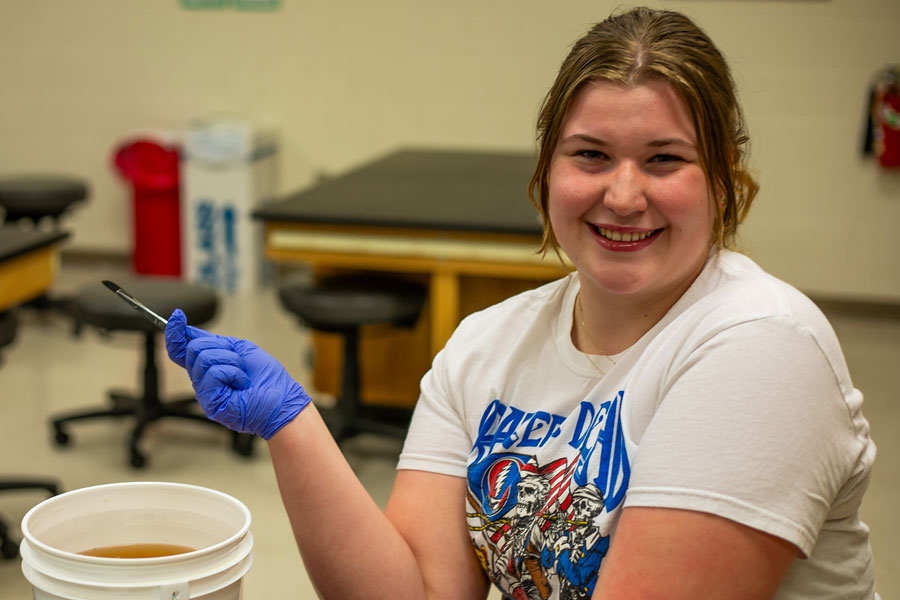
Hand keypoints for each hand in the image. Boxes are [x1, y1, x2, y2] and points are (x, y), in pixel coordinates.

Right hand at [165, 309, 310, 439]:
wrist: (282, 401)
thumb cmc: (267, 379)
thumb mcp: (241, 350)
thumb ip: (215, 341)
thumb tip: (189, 330)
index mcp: (208, 369)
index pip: (182, 350)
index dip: (175, 333)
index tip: (177, 316)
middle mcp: (202, 381)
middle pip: (193, 348)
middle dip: (220, 347)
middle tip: (239, 362)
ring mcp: (205, 393)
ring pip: (203, 358)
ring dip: (231, 361)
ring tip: (243, 376)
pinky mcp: (210, 402)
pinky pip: (214, 373)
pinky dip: (234, 373)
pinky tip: (242, 384)